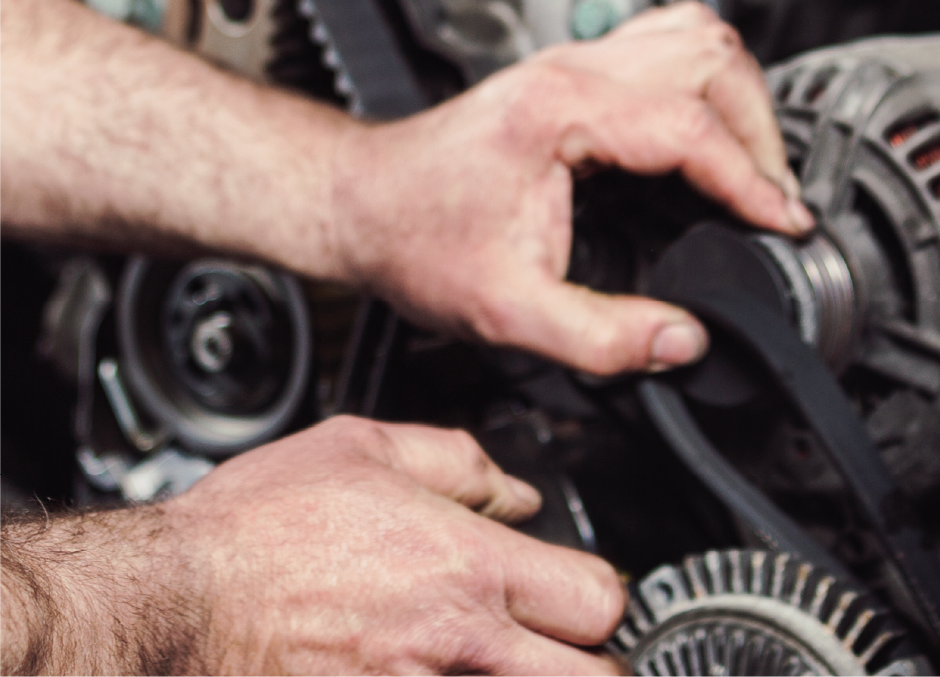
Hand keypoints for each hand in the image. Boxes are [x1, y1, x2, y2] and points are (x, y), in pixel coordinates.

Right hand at [44, 417, 623, 675]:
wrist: (172, 603)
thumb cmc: (256, 530)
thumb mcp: (363, 448)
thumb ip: (458, 462)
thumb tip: (514, 490)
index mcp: (466, 566)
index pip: (599, 599)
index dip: (603, 598)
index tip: (585, 595)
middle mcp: (457, 643)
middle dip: (593, 664)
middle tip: (566, 649)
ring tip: (501, 661)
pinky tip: (439, 670)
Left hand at [333, 1, 812, 375]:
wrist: (362, 200)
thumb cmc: (416, 235)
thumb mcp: (507, 310)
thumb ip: (600, 338)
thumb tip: (682, 341)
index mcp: (563, 113)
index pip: (691, 127)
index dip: (750, 180)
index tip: (781, 223)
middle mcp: (574, 71)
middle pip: (712, 60)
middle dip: (761, 132)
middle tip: (772, 199)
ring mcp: (575, 60)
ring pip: (698, 35)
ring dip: (743, 96)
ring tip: (756, 163)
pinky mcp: (575, 69)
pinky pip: (668, 41)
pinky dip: (710, 79)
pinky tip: (713, 125)